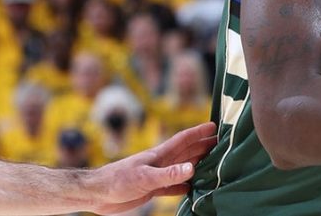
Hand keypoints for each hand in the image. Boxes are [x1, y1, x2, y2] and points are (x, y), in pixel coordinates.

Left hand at [87, 122, 216, 214]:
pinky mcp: (152, 189)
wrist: (97, 194)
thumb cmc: (117, 181)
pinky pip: (174, 186)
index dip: (199, 132)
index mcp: (160, 154)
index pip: (184, 139)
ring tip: (215, 162)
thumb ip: (168, 174)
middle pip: (187, 152)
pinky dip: (185, 185)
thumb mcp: (144, 177)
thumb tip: (192, 168)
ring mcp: (157, 175)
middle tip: (223, 142)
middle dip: (204, 146)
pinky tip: (194, 187)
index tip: (215, 125)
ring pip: (183, 167)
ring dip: (198, 164)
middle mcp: (161, 163)